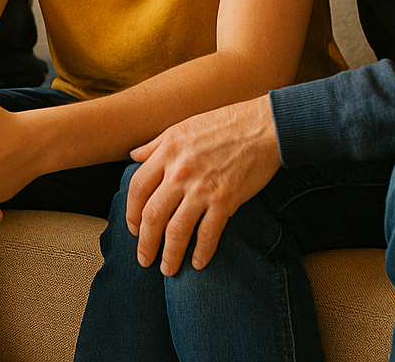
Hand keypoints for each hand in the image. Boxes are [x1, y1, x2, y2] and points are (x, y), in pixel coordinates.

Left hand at [126, 96, 281, 275]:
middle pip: (152, 215)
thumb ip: (154, 145)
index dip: (131, 212)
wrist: (263, 126)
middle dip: (145, 242)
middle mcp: (180, 172)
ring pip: (177, 230)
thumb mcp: (180, 127)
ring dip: (169, 254)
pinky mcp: (226, 200)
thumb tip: (133, 155)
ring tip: (167, 269)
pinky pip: (209, 233)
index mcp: (167, 152)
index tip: (132, 228)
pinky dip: (202, 252)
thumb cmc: (222, 124)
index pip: (137, 188)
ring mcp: (202, 188)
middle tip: (144, 259)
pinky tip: (198, 263)